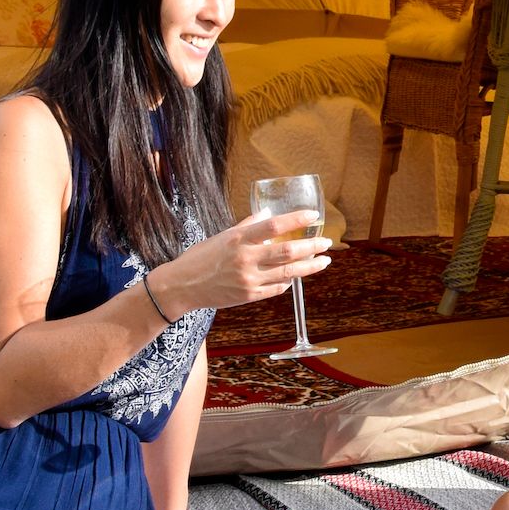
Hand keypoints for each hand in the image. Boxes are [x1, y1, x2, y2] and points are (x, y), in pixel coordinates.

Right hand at [153, 211, 329, 313]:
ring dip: (309, 266)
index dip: (297, 219)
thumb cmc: (200, 257)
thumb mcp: (223, 236)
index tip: (313, 216)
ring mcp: (249, 279)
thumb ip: (247, 225)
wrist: (182, 286)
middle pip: (288, 251)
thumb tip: (268, 214)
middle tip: (326, 242)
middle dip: (311, 246)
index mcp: (239, 239)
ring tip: (323, 261)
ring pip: (288, 272)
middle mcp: (246, 258)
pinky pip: (277, 288)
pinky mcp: (249, 296)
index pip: (275, 225)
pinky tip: (298, 276)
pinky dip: (289, 282)